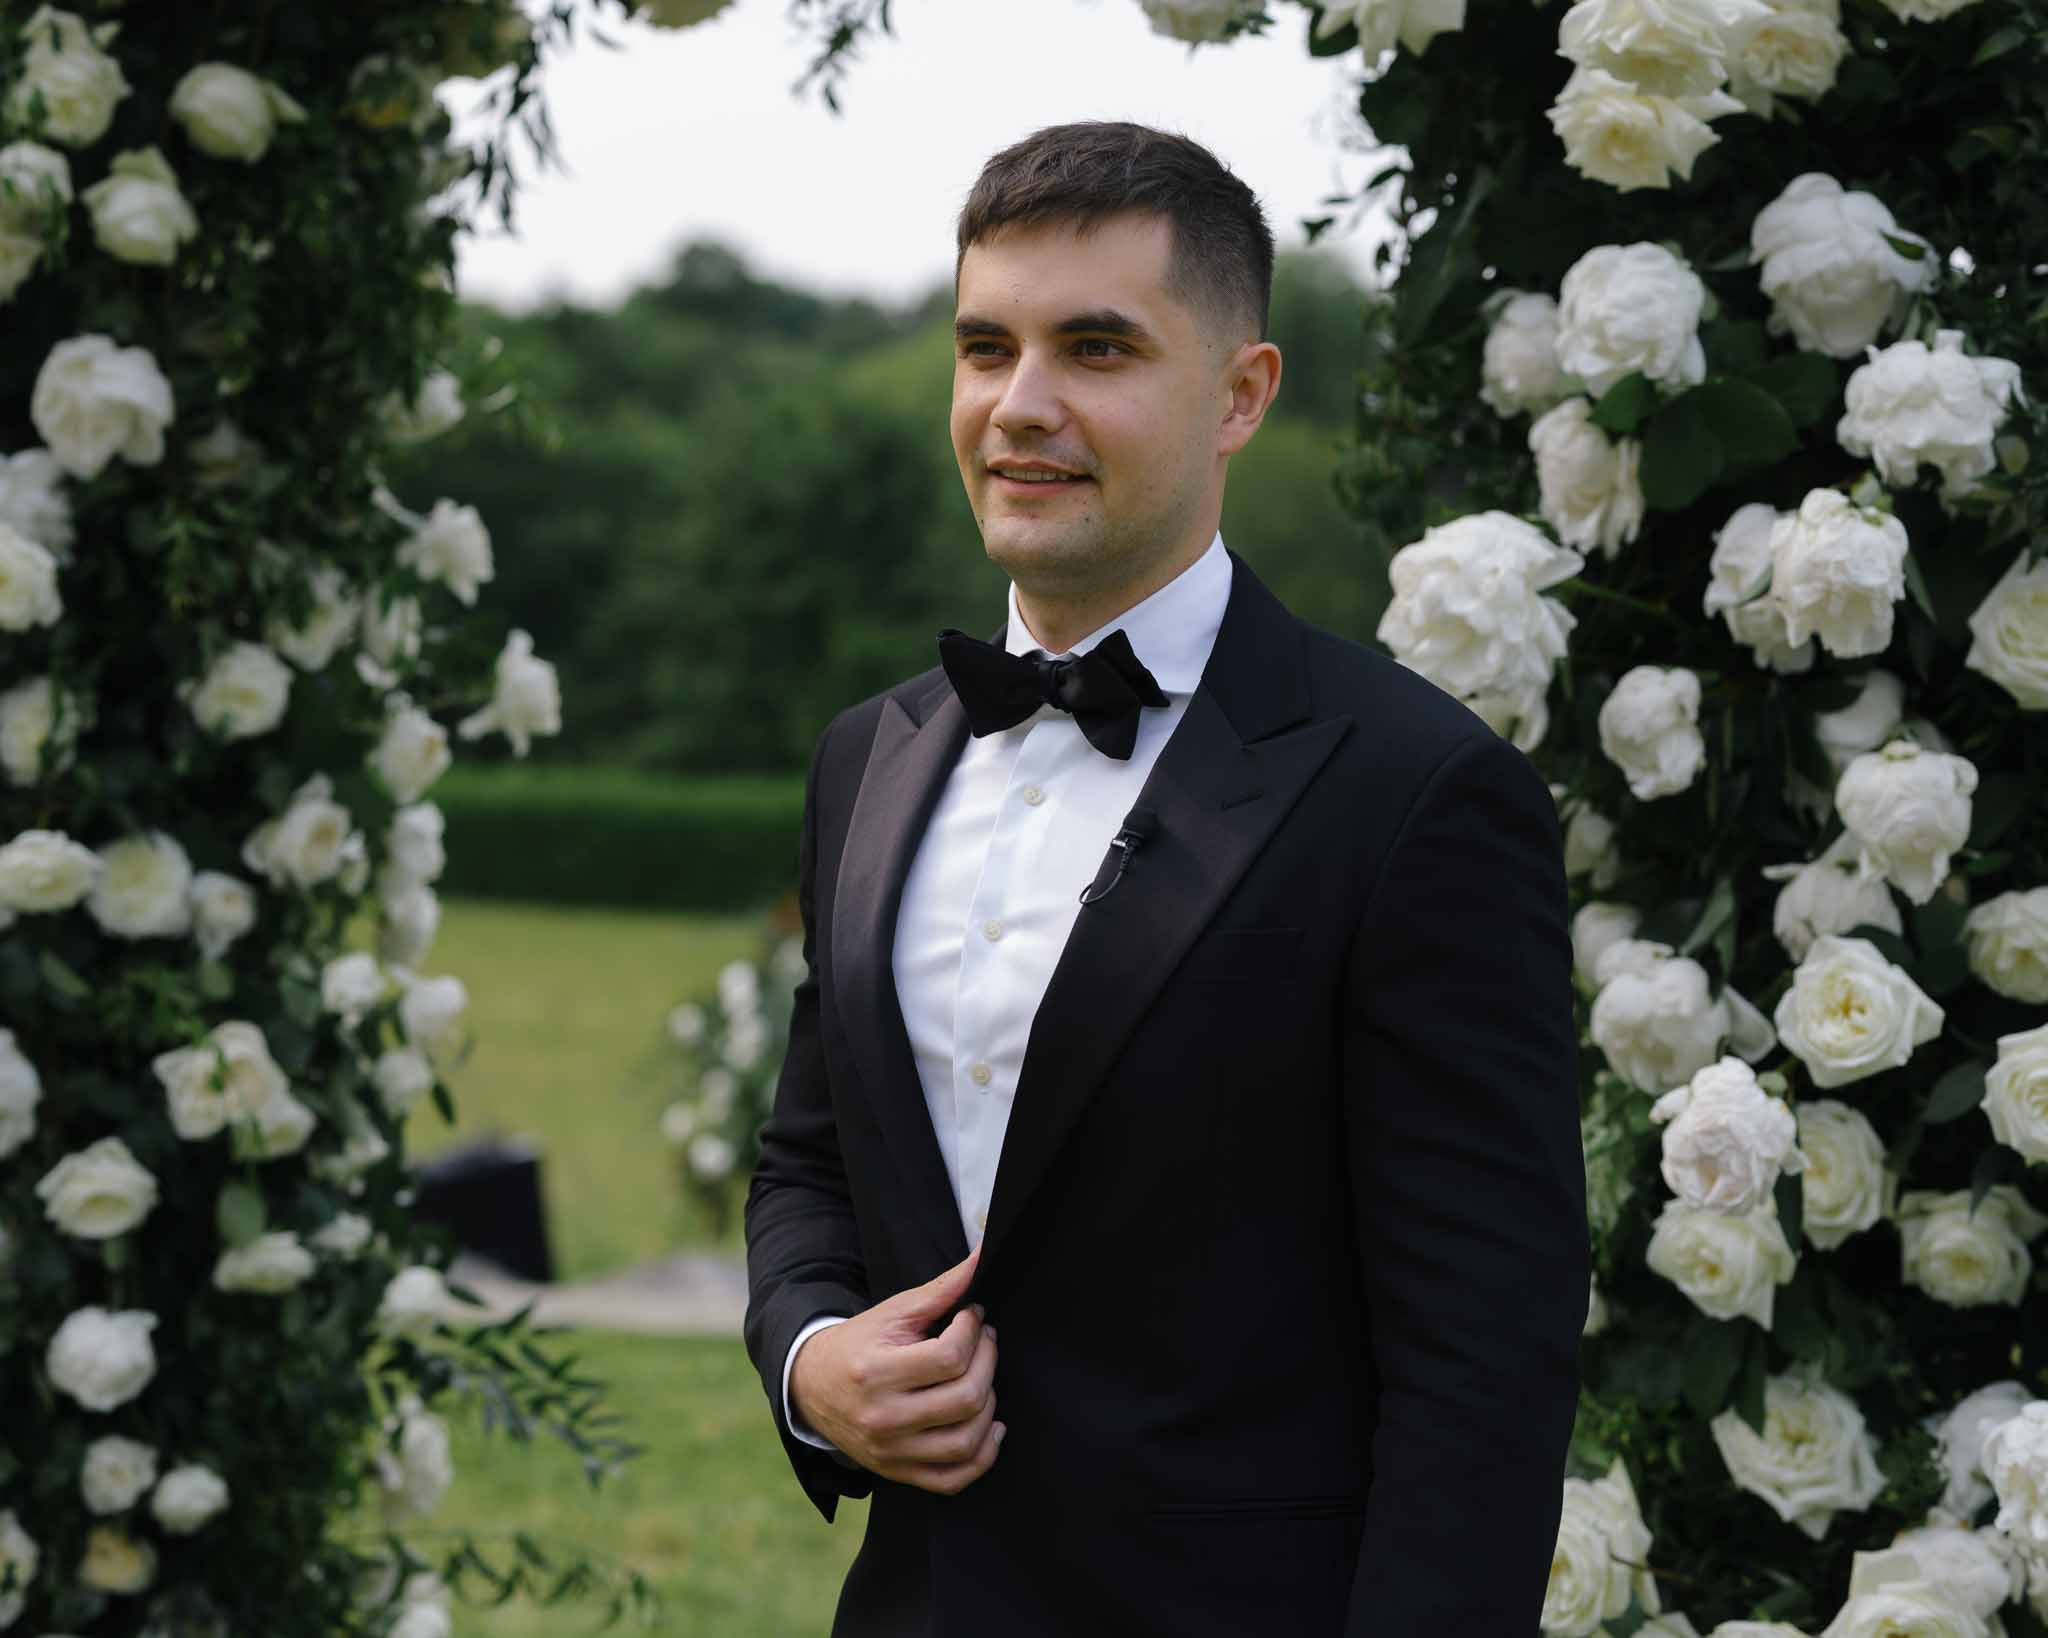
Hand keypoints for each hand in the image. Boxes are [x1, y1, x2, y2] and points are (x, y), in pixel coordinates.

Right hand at [789, 1245, 1003, 1494]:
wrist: (813, 1386)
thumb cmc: (860, 1344)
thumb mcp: (893, 1312)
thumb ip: (941, 1289)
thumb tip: (982, 1258)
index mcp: (876, 1372)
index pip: (949, 1358)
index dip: (973, 1332)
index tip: (973, 1317)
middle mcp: (883, 1418)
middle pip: (965, 1399)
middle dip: (988, 1362)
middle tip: (984, 1342)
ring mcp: (891, 1451)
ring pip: (966, 1441)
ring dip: (989, 1405)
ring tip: (982, 1378)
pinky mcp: (898, 1472)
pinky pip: (954, 1480)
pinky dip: (983, 1456)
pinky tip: (990, 1425)